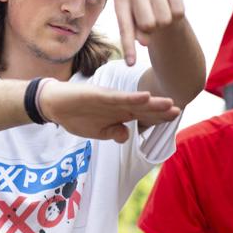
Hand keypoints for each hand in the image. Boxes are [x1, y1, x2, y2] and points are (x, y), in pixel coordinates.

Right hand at [39, 79, 179, 142]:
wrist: (54, 104)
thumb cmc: (77, 116)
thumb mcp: (99, 132)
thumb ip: (114, 132)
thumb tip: (127, 136)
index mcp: (120, 113)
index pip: (144, 115)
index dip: (159, 117)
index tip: (175, 118)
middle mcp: (119, 104)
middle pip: (144, 108)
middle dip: (161, 110)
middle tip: (179, 110)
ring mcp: (110, 99)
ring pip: (135, 101)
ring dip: (152, 102)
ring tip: (168, 103)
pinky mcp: (100, 95)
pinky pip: (118, 97)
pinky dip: (132, 97)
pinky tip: (145, 97)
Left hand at [113, 0, 185, 65]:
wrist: (158, 1)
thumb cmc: (142, 18)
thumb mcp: (134, 28)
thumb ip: (135, 37)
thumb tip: (145, 42)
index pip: (126, 27)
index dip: (129, 46)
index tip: (130, 64)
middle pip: (148, 24)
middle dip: (151, 30)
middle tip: (151, 24)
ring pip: (164, 19)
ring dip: (164, 23)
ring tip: (159, 15)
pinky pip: (178, 12)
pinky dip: (176, 16)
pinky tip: (170, 8)